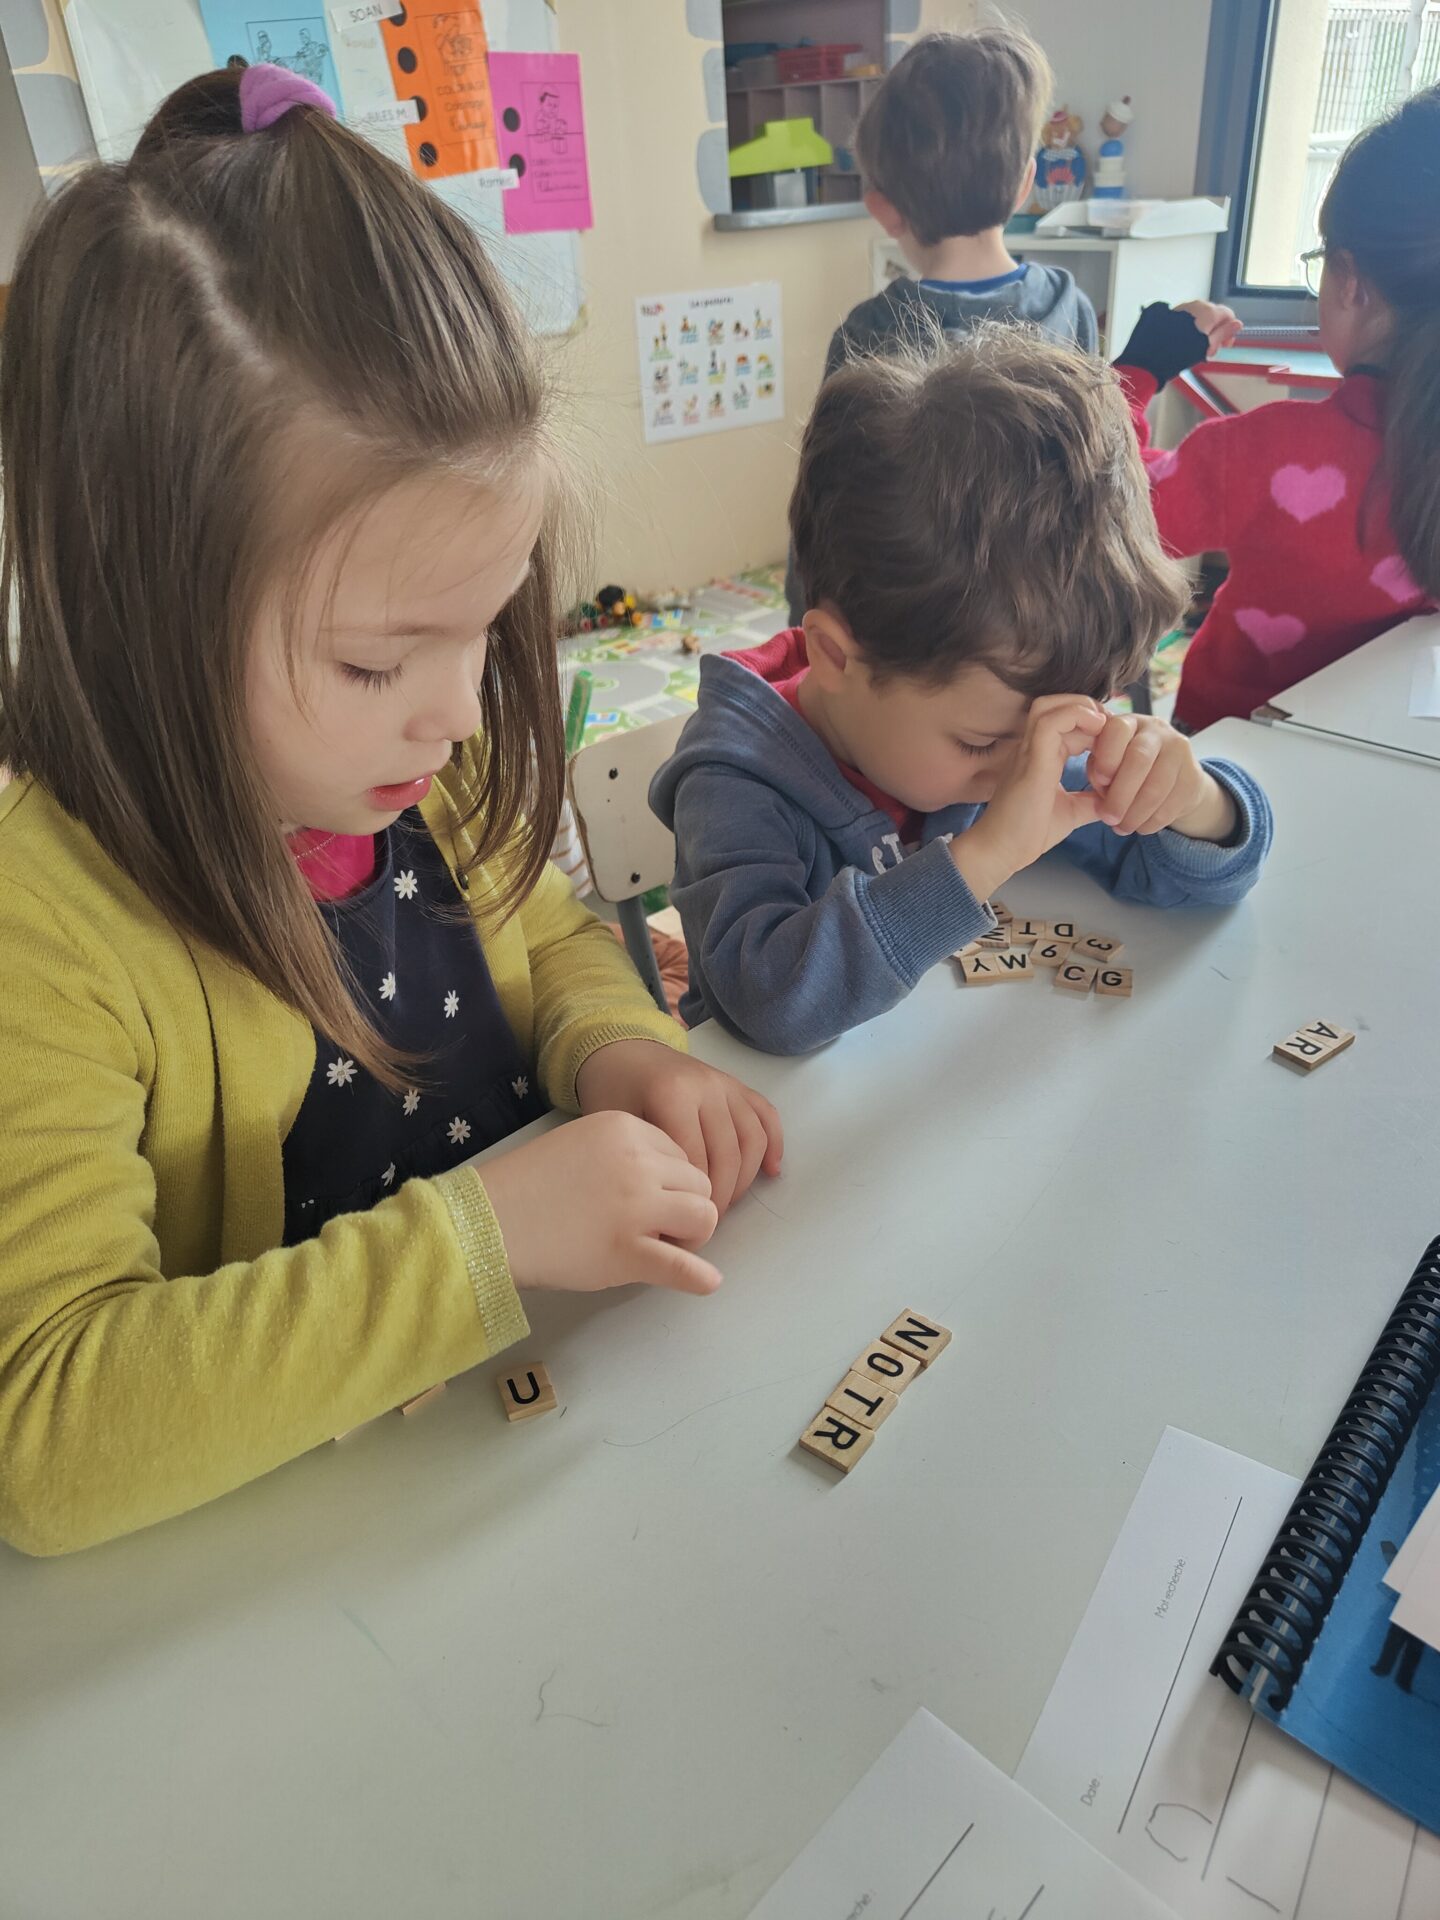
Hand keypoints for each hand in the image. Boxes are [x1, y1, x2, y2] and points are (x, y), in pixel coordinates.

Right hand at [478, 1110, 721, 1295]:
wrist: (490, 1221)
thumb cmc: (528, 1185)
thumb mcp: (581, 1143)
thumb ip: (625, 1154)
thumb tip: (665, 1185)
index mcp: (625, 1129)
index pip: (679, 1153)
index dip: (669, 1180)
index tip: (646, 1198)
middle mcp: (638, 1162)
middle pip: (698, 1182)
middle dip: (684, 1205)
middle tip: (655, 1226)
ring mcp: (636, 1207)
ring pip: (704, 1216)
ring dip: (692, 1234)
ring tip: (665, 1246)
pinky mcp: (629, 1251)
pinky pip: (682, 1266)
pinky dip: (699, 1277)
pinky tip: (706, 1282)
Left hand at [574, 1039, 782, 1215]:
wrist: (622, 1050)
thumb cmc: (613, 1092)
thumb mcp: (615, 1127)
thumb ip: (643, 1162)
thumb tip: (664, 1213)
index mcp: (673, 1095)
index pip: (696, 1162)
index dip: (692, 1200)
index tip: (681, 1226)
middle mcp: (706, 1086)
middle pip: (728, 1155)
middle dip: (720, 1197)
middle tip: (704, 1222)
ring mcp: (725, 1084)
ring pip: (753, 1140)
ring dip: (745, 1179)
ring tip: (726, 1204)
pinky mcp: (737, 1085)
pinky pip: (766, 1115)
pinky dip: (774, 1145)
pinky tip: (770, 1173)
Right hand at [950, 694, 1106, 899]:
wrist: (1001, 852)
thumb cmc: (1027, 834)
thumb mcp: (1071, 812)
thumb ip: (1090, 800)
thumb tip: (1114, 800)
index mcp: (1040, 756)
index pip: (1065, 720)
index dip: (1092, 724)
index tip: (1114, 743)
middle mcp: (1032, 747)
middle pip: (1056, 703)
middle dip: (1088, 708)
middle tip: (1112, 731)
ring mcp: (1029, 750)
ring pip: (1050, 705)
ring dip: (1081, 708)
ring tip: (1104, 727)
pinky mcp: (1031, 759)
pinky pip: (1051, 722)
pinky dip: (1077, 717)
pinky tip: (1097, 732)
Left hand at [1084, 712, 1236, 840]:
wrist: (1169, 776)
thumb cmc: (1125, 767)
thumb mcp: (1106, 762)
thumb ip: (1098, 770)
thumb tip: (1102, 789)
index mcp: (1129, 723)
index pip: (1118, 730)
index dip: (1107, 757)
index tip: (1098, 781)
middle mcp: (1157, 730)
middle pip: (1140, 759)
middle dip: (1121, 794)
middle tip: (1108, 818)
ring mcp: (1179, 751)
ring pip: (1157, 786)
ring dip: (1136, 814)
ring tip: (1121, 828)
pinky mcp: (1193, 776)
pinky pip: (1172, 804)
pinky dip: (1152, 821)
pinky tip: (1140, 827)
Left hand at [1176, 299, 1243, 355]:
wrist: (1150, 355)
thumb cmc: (1176, 354)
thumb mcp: (1206, 346)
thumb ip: (1224, 333)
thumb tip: (1237, 325)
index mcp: (1209, 312)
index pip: (1228, 315)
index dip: (1229, 330)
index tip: (1225, 343)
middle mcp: (1197, 306)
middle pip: (1214, 315)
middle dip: (1215, 332)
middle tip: (1209, 349)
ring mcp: (1183, 307)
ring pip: (1200, 316)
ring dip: (1202, 330)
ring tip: (1195, 349)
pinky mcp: (1171, 313)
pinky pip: (1187, 317)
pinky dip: (1189, 328)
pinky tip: (1184, 342)